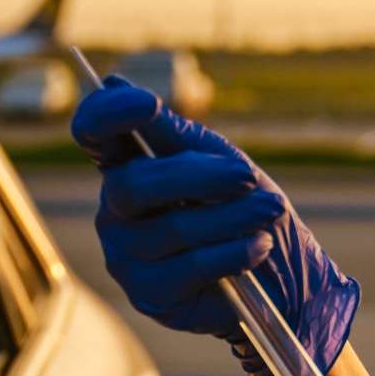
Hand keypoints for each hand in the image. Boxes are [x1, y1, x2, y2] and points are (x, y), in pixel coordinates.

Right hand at [71, 78, 358, 375]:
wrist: (280, 279)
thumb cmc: (245, 210)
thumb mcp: (219, 162)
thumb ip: (175, 134)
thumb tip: (112, 81)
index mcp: (127, 166)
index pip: (94, 134)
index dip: (107, 115)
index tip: (146, 104)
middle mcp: (115, 211)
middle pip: (135, 185)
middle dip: (200, 177)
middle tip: (248, 177)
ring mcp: (126, 256)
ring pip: (172, 228)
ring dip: (232, 217)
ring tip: (269, 213)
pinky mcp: (149, 294)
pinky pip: (190, 266)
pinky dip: (233, 252)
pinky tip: (258, 247)